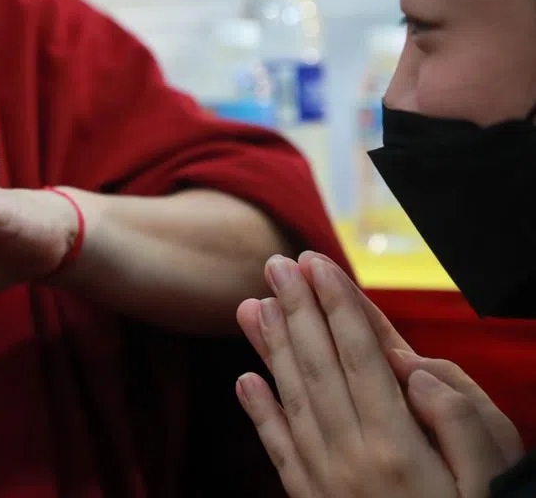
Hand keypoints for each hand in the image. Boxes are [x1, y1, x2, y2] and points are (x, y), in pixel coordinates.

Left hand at [234, 252, 518, 497]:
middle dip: (297, 310)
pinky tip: (244, 381)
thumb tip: (413, 370)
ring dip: (270, 348)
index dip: (336, 306)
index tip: (315, 263)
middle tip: (275, 263)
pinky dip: (260, 414)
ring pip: (292, 399)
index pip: (359, 356)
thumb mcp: (493, 480)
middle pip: (318, 366)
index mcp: (396, 443)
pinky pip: (279, 452)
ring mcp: (326, 481)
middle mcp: (351, 456)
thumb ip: (458, 422)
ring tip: (253, 305)